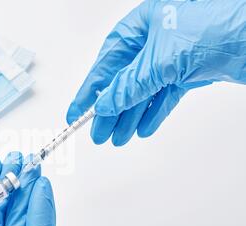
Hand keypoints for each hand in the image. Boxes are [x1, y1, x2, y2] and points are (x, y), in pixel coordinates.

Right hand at [67, 0, 245, 145]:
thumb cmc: (214, 24)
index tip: (76, 113)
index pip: (105, 64)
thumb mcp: (160, 59)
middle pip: (123, 82)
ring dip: (131, 116)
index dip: (89, 91)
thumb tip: (105, 105)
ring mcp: (171, 56)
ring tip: (118, 137)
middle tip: (98, 133)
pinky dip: (154, 112)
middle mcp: (152, 40)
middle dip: (110, 110)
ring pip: (143, 92)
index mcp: (139, 27)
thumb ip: (129, 85)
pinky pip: (164, 95)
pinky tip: (143, 128)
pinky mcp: (188, 70)